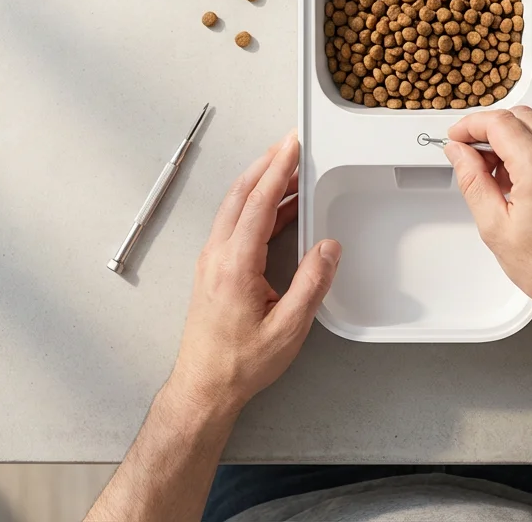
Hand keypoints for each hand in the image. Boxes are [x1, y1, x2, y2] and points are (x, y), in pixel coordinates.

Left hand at [164, 132, 340, 416]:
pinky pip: (233, 224)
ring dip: (260, 183)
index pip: (257, 203)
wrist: (203, 387)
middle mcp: (217, 256)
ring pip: (234, 207)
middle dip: (266, 165)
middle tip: (290, 145)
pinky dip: (255, 205)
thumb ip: (311, 283)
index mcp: (234, 265)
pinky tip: (276, 209)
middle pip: (240, 195)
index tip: (292, 146)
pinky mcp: (213, 270)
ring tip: (288, 169)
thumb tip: (328, 248)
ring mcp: (211, 261)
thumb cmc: (240, 363)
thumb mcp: (288, 328)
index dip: (277, 170)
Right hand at [443, 107, 531, 332]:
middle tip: (476, 153)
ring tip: (503, 169)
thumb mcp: (495, 228)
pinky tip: (529, 174)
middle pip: (523, 116)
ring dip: (518, 134)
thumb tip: (459, 153)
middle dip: (493, 127)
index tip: (459, 136)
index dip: (472, 125)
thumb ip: (472, 180)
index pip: (500, 123)